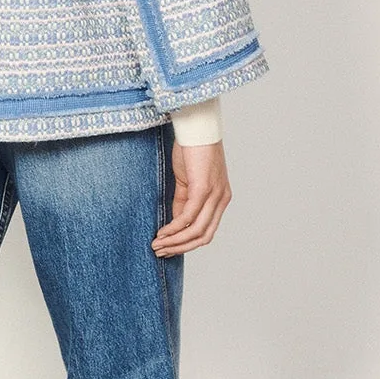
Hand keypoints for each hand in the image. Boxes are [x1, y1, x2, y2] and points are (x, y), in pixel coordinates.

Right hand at [152, 141, 229, 256]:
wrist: (196, 126)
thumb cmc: (192, 149)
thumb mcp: (188, 181)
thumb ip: (183, 202)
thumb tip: (175, 223)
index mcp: (221, 198)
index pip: (207, 231)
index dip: (188, 244)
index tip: (169, 248)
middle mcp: (222, 199)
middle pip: (203, 236)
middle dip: (181, 248)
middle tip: (161, 252)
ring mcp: (214, 195)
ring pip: (196, 230)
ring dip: (175, 242)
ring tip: (157, 245)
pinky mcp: (203, 189)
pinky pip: (188, 216)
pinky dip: (174, 228)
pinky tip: (162, 232)